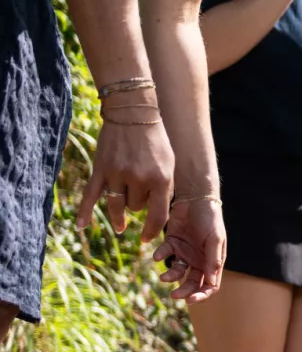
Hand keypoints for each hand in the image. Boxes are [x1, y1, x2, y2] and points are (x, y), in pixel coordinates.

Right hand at [76, 101, 173, 241]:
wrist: (133, 114)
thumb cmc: (155, 141)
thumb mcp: (169, 164)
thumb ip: (164, 188)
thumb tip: (159, 214)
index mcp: (160, 178)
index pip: (158, 215)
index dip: (153, 230)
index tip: (147, 238)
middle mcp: (139, 178)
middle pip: (136, 207)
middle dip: (139, 203)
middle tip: (140, 193)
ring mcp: (117, 174)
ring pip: (118, 205)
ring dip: (120, 214)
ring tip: (121, 226)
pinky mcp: (101, 169)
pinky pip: (91, 195)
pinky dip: (85, 211)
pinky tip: (81, 226)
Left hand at [152, 195, 225, 303]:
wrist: (195, 197)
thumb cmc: (210, 218)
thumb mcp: (215, 239)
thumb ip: (213, 260)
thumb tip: (212, 283)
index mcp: (213, 261)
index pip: (210, 285)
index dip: (202, 295)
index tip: (191, 300)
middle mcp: (199, 260)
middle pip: (193, 282)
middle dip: (184, 291)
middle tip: (174, 295)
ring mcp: (185, 252)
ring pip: (177, 271)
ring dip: (171, 276)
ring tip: (163, 277)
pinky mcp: (172, 243)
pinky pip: (165, 254)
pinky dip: (161, 256)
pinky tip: (158, 255)